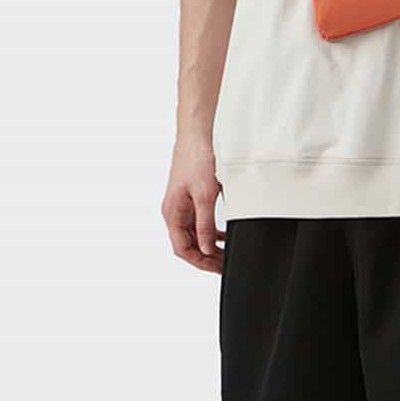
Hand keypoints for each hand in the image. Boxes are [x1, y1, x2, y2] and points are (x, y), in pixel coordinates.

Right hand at [162, 133, 225, 273]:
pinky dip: (211, 232)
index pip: (183, 249)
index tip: (218, 269)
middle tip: (227, 265)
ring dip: (209, 246)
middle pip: (188, 244)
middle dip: (207, 257)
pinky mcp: (191, 195)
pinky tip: (223, 236)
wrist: (199, 131)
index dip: (201, 263)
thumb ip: (206, 224)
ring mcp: (182, 204)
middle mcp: (175, 210)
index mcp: (173, 213)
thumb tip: (206, 248)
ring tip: (227, 254)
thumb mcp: (205, 195)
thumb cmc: (198, 157)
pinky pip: (199, 221)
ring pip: (194, 234)